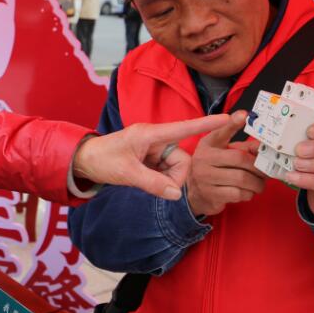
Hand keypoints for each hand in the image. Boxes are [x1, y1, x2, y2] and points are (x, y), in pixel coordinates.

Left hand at [73, 114, 232, 199]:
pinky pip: (166, 172)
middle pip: (182, 159)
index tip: (229, 118)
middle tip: (157, 187)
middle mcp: (155, 139)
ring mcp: (154, 150)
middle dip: (174, 177)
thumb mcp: (126, 173)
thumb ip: (152, 183)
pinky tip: (144, 180)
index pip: (185, 128)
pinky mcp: (151, 159)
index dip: (207, 124)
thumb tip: (175, 194)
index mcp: (151, 134)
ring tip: (143, 181)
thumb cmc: (102, 159)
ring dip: (165, 180)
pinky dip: (160, 181)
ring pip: (175, 168)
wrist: (84, 161)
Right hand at [185, 111, 268, 216]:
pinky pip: (238, 193)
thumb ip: (243, 147)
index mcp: (208, 144)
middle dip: (258, 167)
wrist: (196, 193)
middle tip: (266, 172)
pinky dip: (248, 193)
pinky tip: (248, 192)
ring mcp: (206, 177)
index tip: (244, 115)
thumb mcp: (223, 153)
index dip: (232, 123)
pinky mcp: (211, 194)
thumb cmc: (215, 169)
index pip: (221, 132)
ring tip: (259, 184)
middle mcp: (204, 158)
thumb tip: (263, 146)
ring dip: (257, 183)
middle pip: (240, 158)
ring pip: (242, 178)